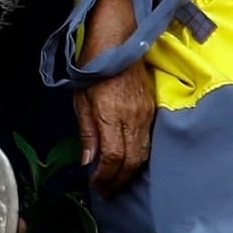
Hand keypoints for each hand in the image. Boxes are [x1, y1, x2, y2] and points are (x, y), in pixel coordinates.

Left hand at [73, 62, 153, 192]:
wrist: (116, 41)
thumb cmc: (91, 67)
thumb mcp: (80, 99)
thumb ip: (86, 132)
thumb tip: (88, 163)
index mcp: (110, 113)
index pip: (113, 156)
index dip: (106, 176)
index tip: (97, 186)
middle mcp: (132, 116)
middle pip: (131, 160)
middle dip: (119, 180)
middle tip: (107, 191)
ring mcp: (145, 113)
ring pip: (143, 153)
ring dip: (130, 172)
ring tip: (116, 182)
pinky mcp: (152, 109)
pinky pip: (148, 141)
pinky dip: (139, 157)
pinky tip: (128, 162)